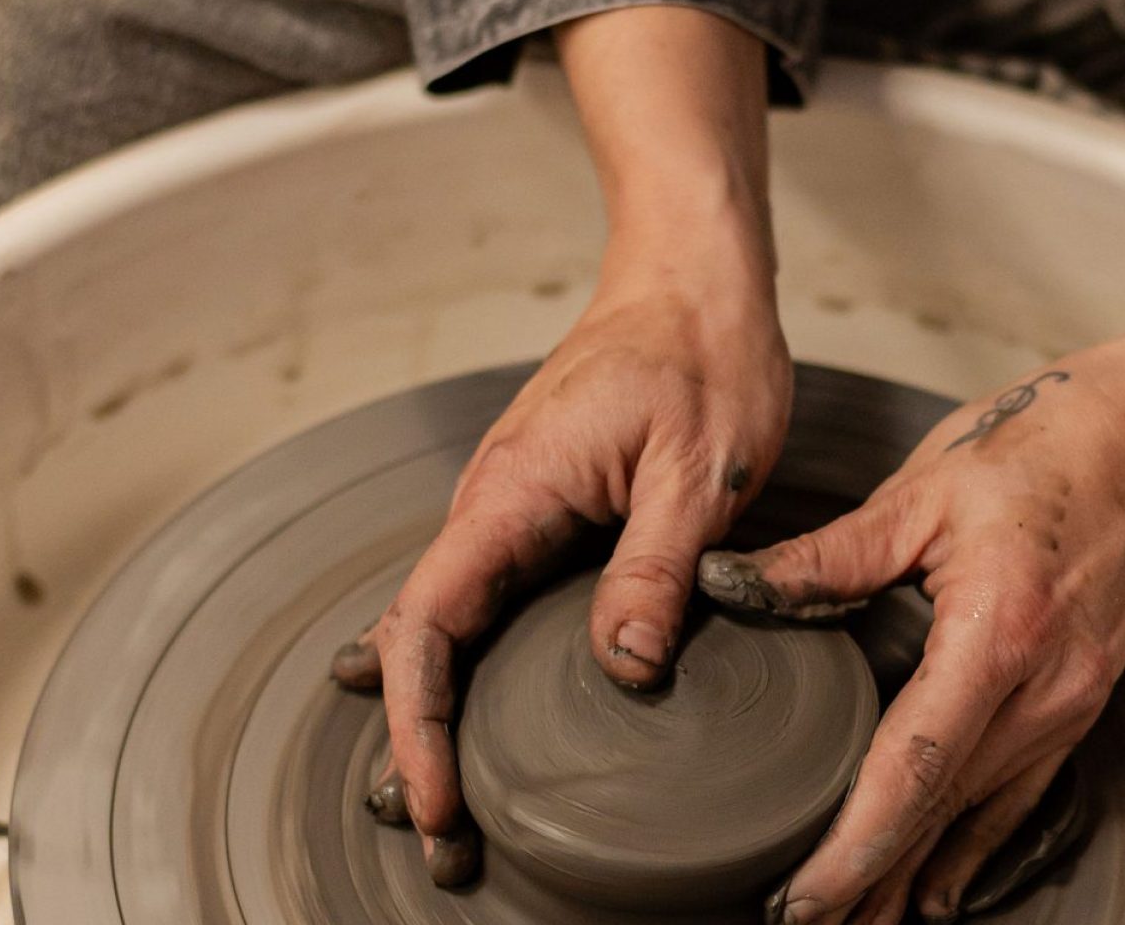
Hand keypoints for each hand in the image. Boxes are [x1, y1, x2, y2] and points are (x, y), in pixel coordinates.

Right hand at [333, 255, 790, 882]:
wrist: (695, 280)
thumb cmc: (703, 354)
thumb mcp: (698, 472)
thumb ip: (655, 571)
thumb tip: (623, 671)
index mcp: (513, 493)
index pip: (428, 626)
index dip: (421, 724)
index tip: (437, 801)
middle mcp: (492, 502)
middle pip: (422, 640)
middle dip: (421, 747)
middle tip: (448, 844)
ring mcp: (510, 505)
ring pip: (448, 622)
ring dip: (442, 713)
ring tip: (453, 804)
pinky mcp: (541, 507)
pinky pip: (487, 596)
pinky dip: (469, 663)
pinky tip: (466, 709)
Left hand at [697, 342, 1124, 924]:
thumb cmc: (1049, 447)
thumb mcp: (924, 488)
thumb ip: (828, 556)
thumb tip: (735, 587)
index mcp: (999, 634)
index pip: (916, 768)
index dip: (856, 844)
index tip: (804, 894)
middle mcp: (1044, 688)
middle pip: (943, 813)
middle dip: (871, 882)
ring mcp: (1070, 703)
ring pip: (976, 815)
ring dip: (912, 874)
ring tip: (853, 923)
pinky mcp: (1080, 701)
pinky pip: (1018, 794)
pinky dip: (970, 848)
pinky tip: (936, 890)